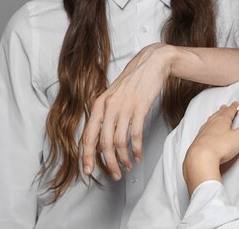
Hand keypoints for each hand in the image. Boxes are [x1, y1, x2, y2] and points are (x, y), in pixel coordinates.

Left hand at [82, 43, 171, 179]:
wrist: (151, 64)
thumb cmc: (133, 81)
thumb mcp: (113, 97)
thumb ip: (105, 117)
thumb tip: (101, 142)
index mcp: (99, 104)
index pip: (88, 136)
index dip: (87, 156)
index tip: (89, 170)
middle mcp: (108, 107)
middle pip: (104, 143)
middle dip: (108, 163)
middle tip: (114, 175)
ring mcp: (124, 107)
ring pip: (119, 142)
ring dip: (123, 159)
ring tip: (127, 167)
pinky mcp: (139, 108)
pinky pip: (135, 135)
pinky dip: (135, 149)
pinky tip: (137, 156)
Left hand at [183, 102, 238, 193]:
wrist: (201, 158)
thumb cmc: (220, 146)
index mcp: (221, 120)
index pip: (229, 111)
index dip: (233, 107)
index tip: (235, 104)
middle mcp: (211, 124)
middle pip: (218, 114)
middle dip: (222, 111)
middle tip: (224, 107)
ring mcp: (203, 133)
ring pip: (209, 122)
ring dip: (214, 118)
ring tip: (215, 117)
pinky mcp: (198, 142)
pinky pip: (203, 131)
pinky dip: (207, 129)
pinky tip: (206, 132)